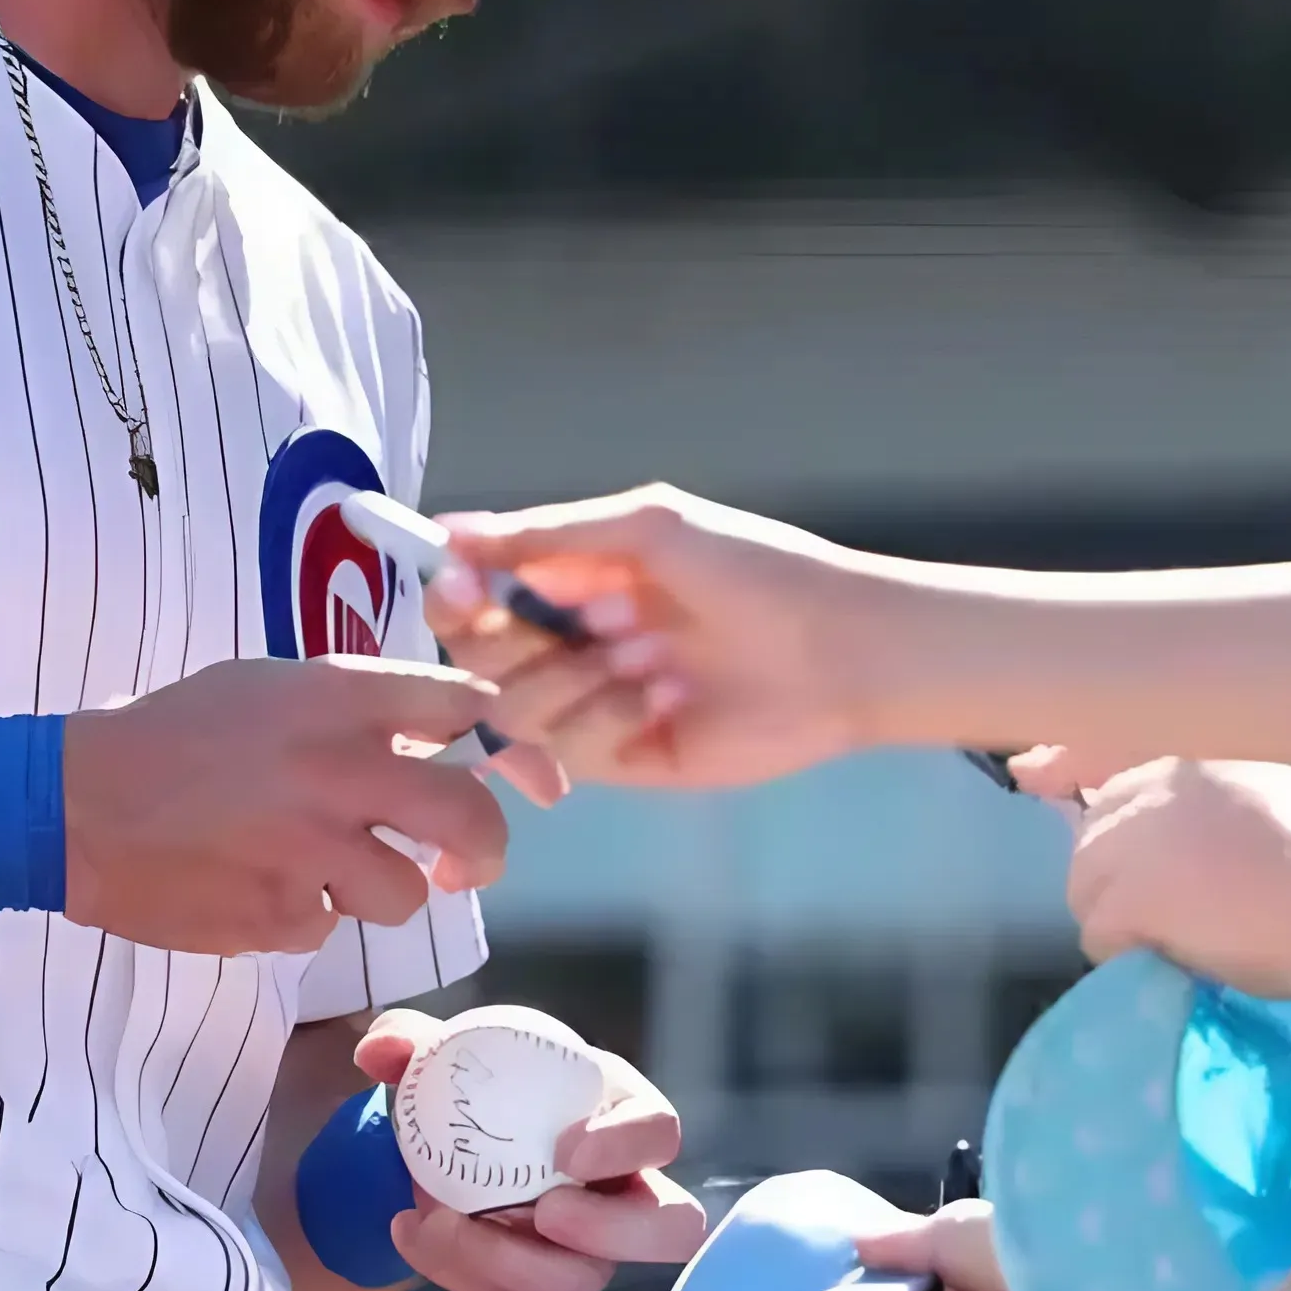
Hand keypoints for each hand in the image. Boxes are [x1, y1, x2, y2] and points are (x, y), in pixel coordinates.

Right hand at [61, 656, 506, 954]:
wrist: (73, 805)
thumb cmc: (170, 734)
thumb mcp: (265, 688)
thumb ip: (351, 711)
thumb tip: (433, 746)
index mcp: (336, 700)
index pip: (465, 707)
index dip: (507, 740)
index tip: (518, 767)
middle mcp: (338, 772)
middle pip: (469, 817)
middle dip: (484, 846)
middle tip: (465, 860)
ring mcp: (312, 851)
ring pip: (404, 893)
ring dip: (377, 889)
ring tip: (318, 868)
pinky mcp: (281, 916)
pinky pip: (327, 925)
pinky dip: (302, 914)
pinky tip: (255, 885)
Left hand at [350, 1017, 703, 1290]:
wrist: (439, 1139)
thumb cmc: (473, 1083)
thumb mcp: (439, 1050)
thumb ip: (409, 1038)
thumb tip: (380, 1051)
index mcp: (614, 1111)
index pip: (660, 1129)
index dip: (629, 1146)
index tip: (568, 1150)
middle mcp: (621, 1185)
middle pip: (672, 1228)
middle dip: (615, 1232)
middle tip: (546, 1213)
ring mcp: (589, 1244)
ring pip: (584, 1280)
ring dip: (513, 1264)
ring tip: (444, 1225)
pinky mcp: (544, 1279)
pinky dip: (465, 1276)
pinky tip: (412, 1231)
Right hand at [424, 486, 887, 796]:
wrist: (842, 651)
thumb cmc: (756, 573)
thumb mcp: (649, 527)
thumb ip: (546, 534)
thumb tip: (447, 529)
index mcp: (572, 586)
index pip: (473, 597)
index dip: (453, 594)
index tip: (459, 585)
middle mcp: (570, 648)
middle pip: (477, 660)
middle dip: (508, 642)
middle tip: (579, 624)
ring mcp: (592, 709)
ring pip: (512, 711)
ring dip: (572, 678)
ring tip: (649, 655)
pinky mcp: (623, 762)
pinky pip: (568, 752)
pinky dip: (608, 718)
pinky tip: (667, 696)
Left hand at [1012, 753, 1290, 995]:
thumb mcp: (1255, 804)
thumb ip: (1186, 805)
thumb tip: (1094, 793)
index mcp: (1193, 762)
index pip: (1100, 758)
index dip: (1065, 770)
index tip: (1032, 772)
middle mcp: (1158, 786)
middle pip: (1089, 842)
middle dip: (1115, 883)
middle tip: (1171, 914)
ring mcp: (1141, 837)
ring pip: (1086, 890)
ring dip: (1121, 921)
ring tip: (1184, 936)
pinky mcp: (1136, 892)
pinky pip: (1098, 933)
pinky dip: (1128, 954)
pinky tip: (1177, 954)